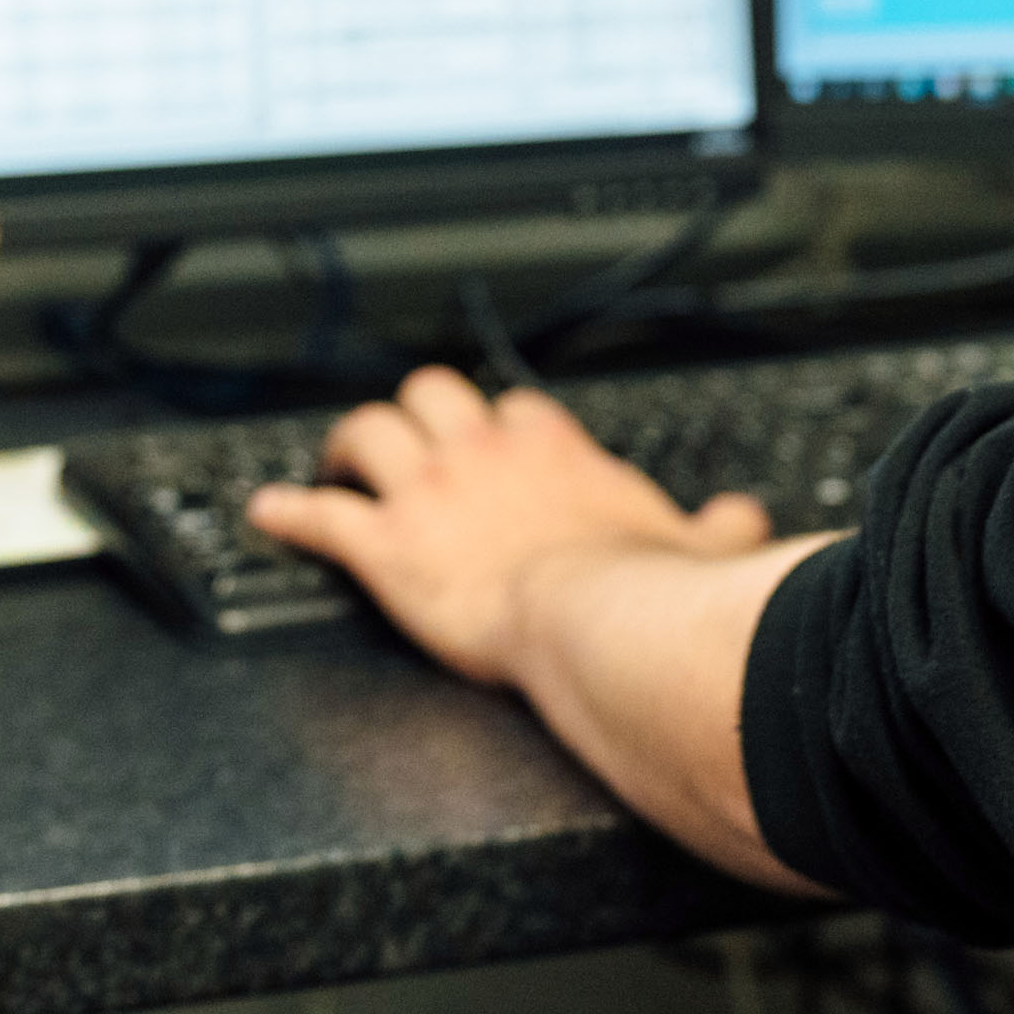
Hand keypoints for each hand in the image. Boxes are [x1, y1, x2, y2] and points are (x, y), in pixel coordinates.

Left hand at [247, 365, 772, 685]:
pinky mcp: (385, 545)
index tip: (492, 441)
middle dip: (412, 411)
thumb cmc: (641, 592)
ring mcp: (428, 494)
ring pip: (368, 433)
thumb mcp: (691, 547)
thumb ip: (716, 530)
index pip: (514, 410)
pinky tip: (266, 512)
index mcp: (550, 452)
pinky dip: (288, 514)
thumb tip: (748, 522)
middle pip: (430, 393)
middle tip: (400, 439)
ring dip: (346, 445)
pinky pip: (320, 516)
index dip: (496, 424)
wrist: (592, 621)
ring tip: (333, 461)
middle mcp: (482, 455)